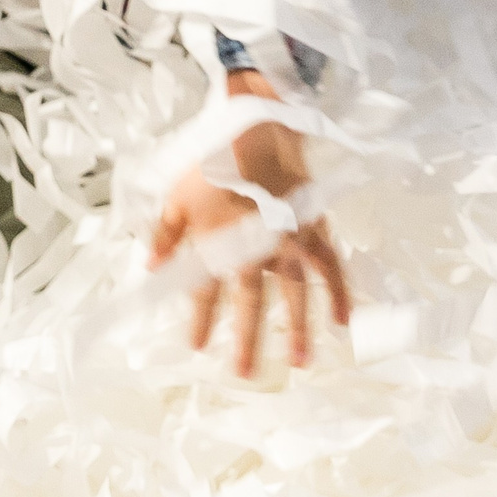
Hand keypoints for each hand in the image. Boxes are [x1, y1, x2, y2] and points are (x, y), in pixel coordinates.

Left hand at [149, 70, 351, 376]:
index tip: (197, 346)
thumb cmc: (212, 159)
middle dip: (247, 339)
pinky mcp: (313, 227)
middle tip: (245, 372)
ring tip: (302, 362)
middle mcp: (256, 248)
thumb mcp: (176, 194)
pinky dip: (340, 293)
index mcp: (219, 243)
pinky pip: (332, 266)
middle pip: (251, 302)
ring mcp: (289, 240)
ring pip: (295, 293)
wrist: (256, 125)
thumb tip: (151, 267)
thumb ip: (165, 234)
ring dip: (299, 328)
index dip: (201, 321)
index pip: (206, 292)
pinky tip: (344, 321)